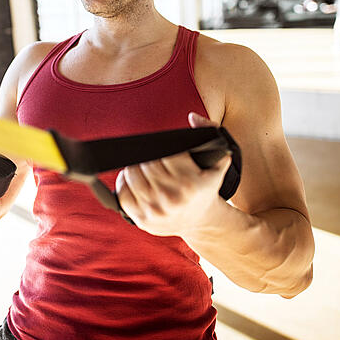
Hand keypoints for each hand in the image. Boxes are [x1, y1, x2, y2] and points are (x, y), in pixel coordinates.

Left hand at [115, 112, 231, 236]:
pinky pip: (122, 195)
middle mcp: (172, 197)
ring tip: (141, 168)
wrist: (203, 222)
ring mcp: (156, 210)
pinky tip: (132, 181)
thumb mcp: (217, 163)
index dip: (161, 149)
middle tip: (151, 159)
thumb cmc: (206, 189)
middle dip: (147, 157)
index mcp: (190, 182)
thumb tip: (192, 117)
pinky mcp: (143, 220)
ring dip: (133, 168)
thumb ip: (210, 133)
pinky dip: (123, 184)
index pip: (163, 153)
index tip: (164, 152)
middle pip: (145, 163)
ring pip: (131, 175)